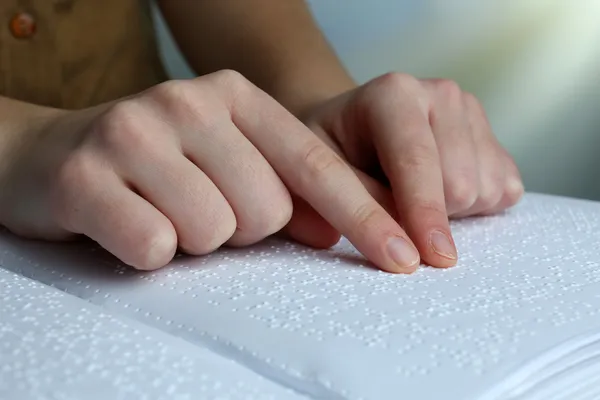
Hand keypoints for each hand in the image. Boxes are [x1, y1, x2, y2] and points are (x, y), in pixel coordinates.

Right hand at [0, 70, 425, 272]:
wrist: (49, 155)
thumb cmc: (154, 166)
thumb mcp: (226, 161)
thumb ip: (281, 187)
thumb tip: (329, 230)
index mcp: (234, 96)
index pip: (315, 165)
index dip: (364, 216)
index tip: (405, 258)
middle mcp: (189, 102)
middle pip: (266, 210)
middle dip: (239, 228)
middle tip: (198, 207)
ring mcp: (135, 133)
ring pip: (214, 230)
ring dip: (192, 239)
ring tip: (161, 212)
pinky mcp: (87, 176)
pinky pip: (156, 246)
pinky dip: (147, 252)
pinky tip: (127, 223)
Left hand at [289, 72, 523, 269]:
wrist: (351, 131)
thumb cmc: (329, 153)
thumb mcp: (317, 174)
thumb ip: (354, 204)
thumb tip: (399, 243)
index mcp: (393, 94)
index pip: (416, 161)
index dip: (424, 213)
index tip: (430, 258)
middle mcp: (441, 94)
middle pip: (460, 184)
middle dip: (432, 216)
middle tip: (395, 211)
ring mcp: (472, 113)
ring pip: (486, 191)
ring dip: (453, 213)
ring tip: (414, 196)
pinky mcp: (493, 136)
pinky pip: (505, 191)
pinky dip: (477, 208)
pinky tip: (442, 194)